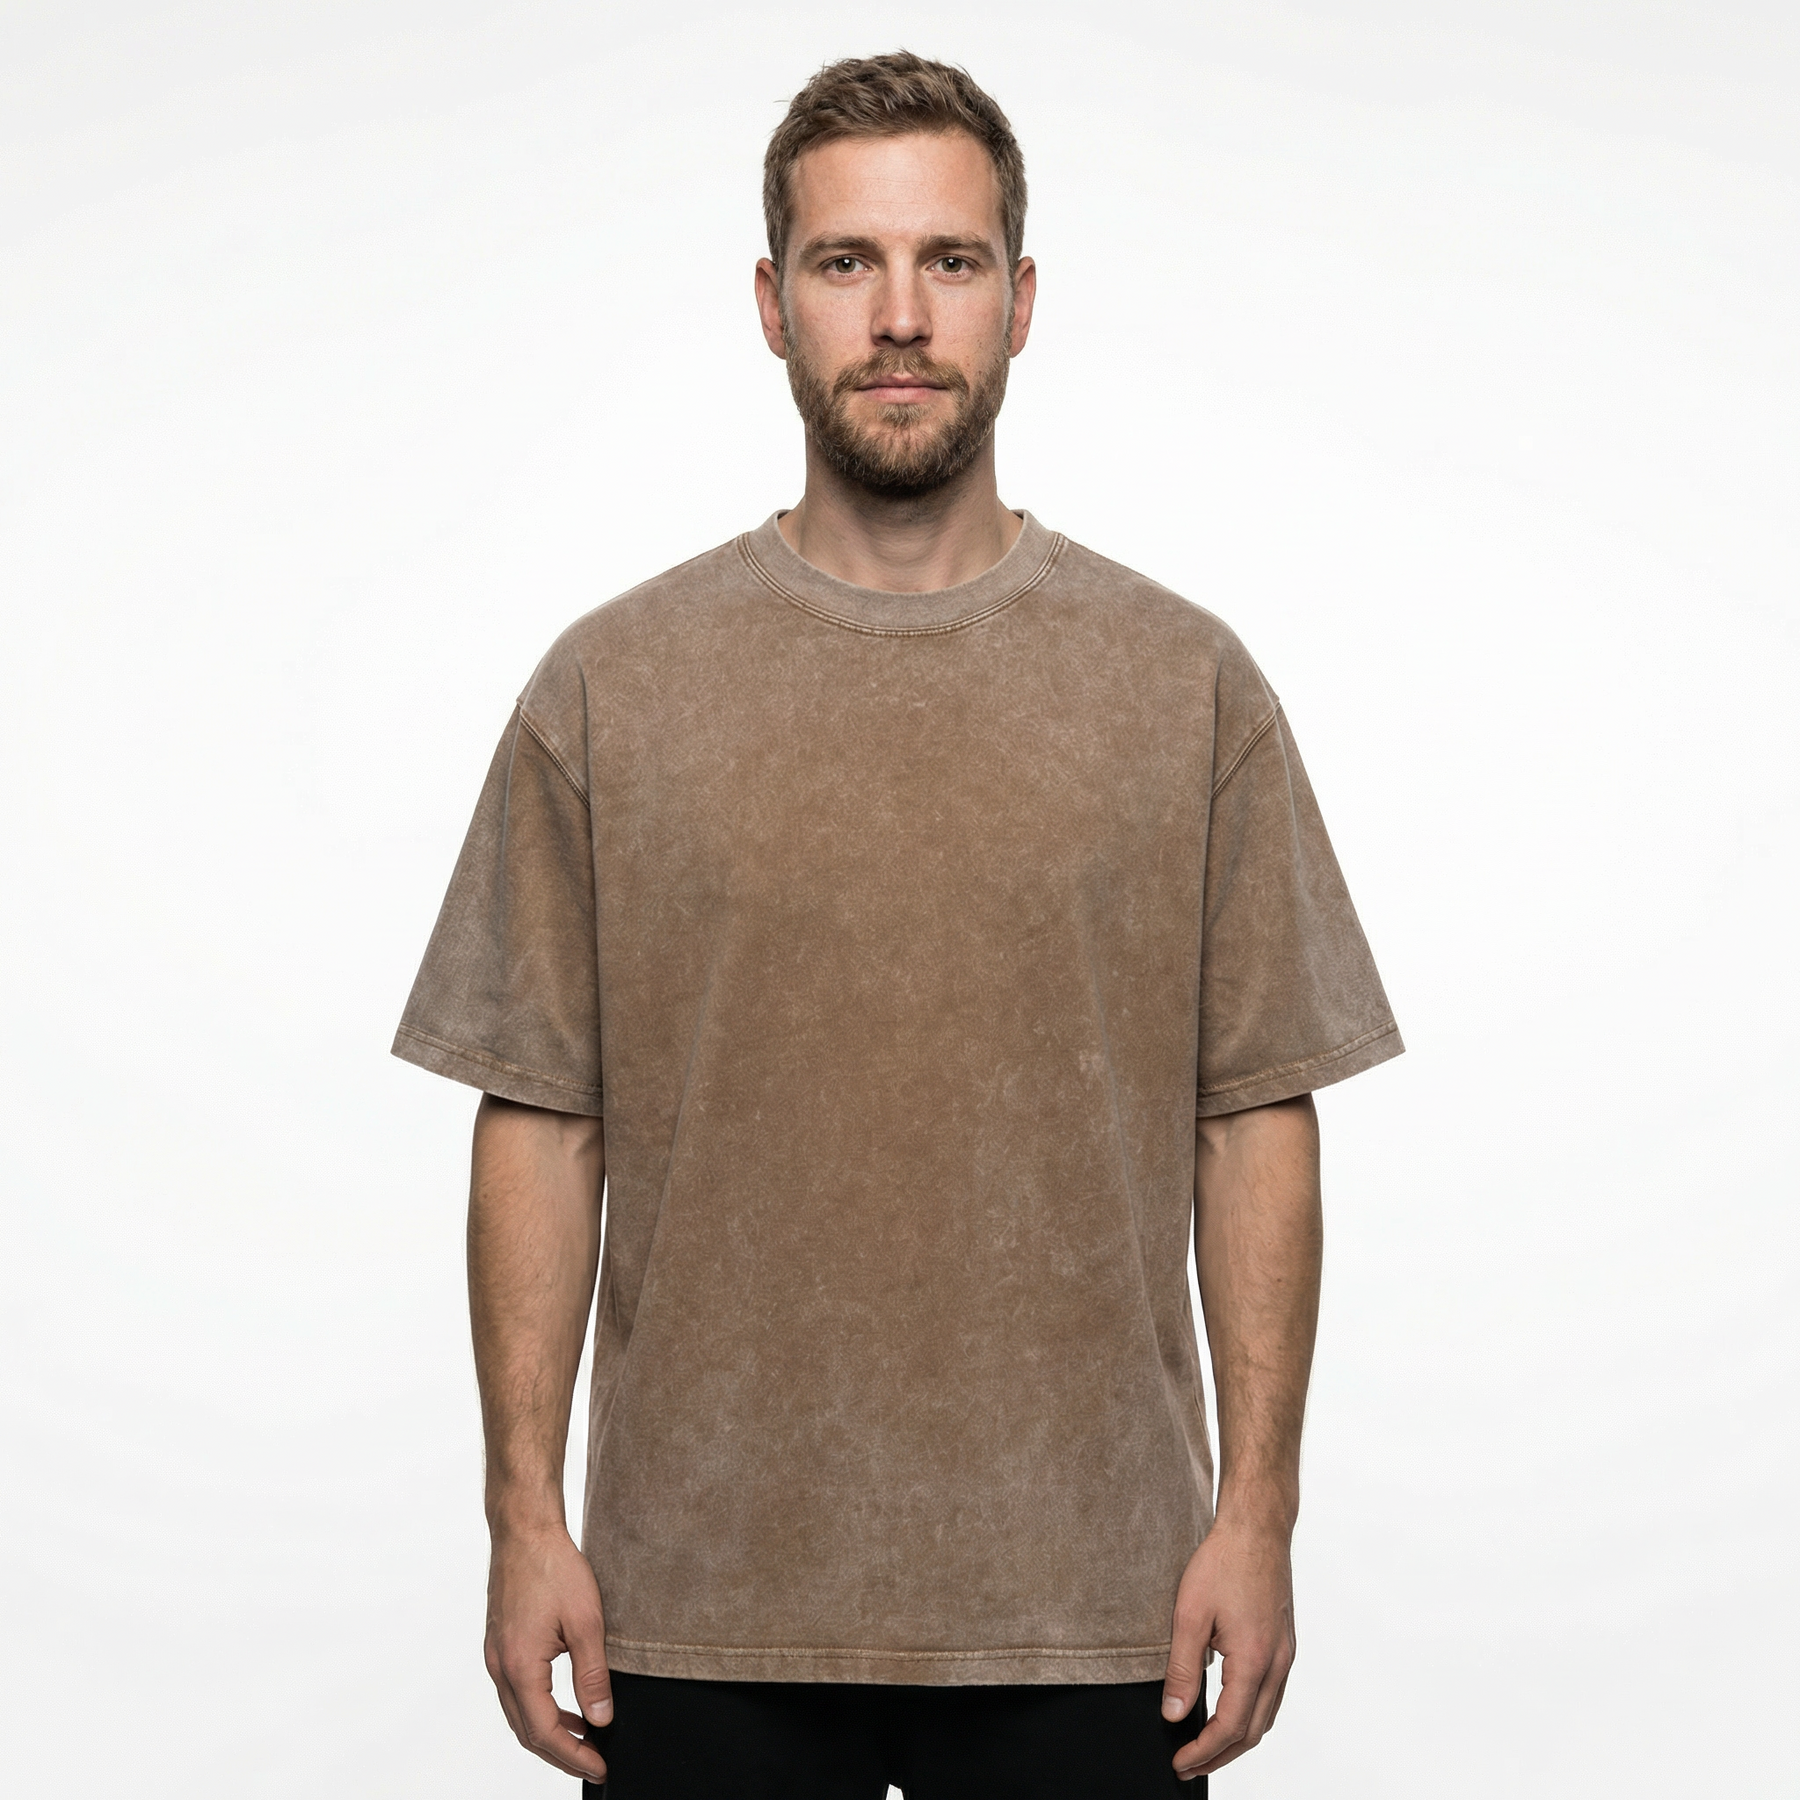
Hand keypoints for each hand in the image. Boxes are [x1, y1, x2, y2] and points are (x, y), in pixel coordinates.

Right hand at [484, 1523, 612, 1783]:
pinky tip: (564, 1708)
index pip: (544, 1732)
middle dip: (560, 1753)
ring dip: (548, 1734)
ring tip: (584, 1740)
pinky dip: (538, 1710)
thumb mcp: (586, 1621)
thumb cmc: (554, 1567)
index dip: (573, 1755)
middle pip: (527, 1732)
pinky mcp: (499, 1645)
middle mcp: (500, 1667)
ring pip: (518, 1715)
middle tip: (594, 1761)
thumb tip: (601, 1718)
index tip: (600, 1766)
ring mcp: (495, 1656)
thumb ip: (593, 1675)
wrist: (525, 1530)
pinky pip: (515, 1693)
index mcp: (519, 1667)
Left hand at [1160, 1521, 1296, 1779]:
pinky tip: (1230, 1710)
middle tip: (1188, 1764)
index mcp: (1254, 1660)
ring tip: (1206, 1746)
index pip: (1230, 1726)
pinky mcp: (1284, 1643)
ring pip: (1267, 1715)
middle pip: (1253, 1731)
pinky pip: (1272, 1694)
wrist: (1257, 1527)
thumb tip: (1173, 1714)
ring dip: (1238, 1738)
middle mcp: (1277, 1663)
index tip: (1180, 1762)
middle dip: (1221, 1755)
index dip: (1204, 1752)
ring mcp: (1285, 1654)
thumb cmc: (1223, 1562)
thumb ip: (1182, 1669)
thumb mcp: (1189, 1614)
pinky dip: (1251, 1714)